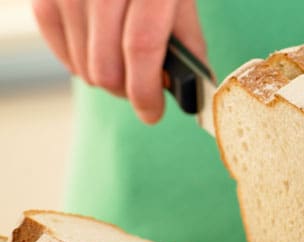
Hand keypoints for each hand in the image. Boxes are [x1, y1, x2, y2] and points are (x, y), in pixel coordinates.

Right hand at [32, 0, 207, 122]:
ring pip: (84, 67)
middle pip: (108, 67)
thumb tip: (188, 93)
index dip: (146, 91)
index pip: (141, 48)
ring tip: (123, 64)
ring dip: (108, 78)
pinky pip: (60, 51)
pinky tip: (98, 53)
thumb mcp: (180, 2)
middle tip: (142, 88)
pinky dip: (81, 63)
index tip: (152, 114)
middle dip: (128, 91)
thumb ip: (188, 46)